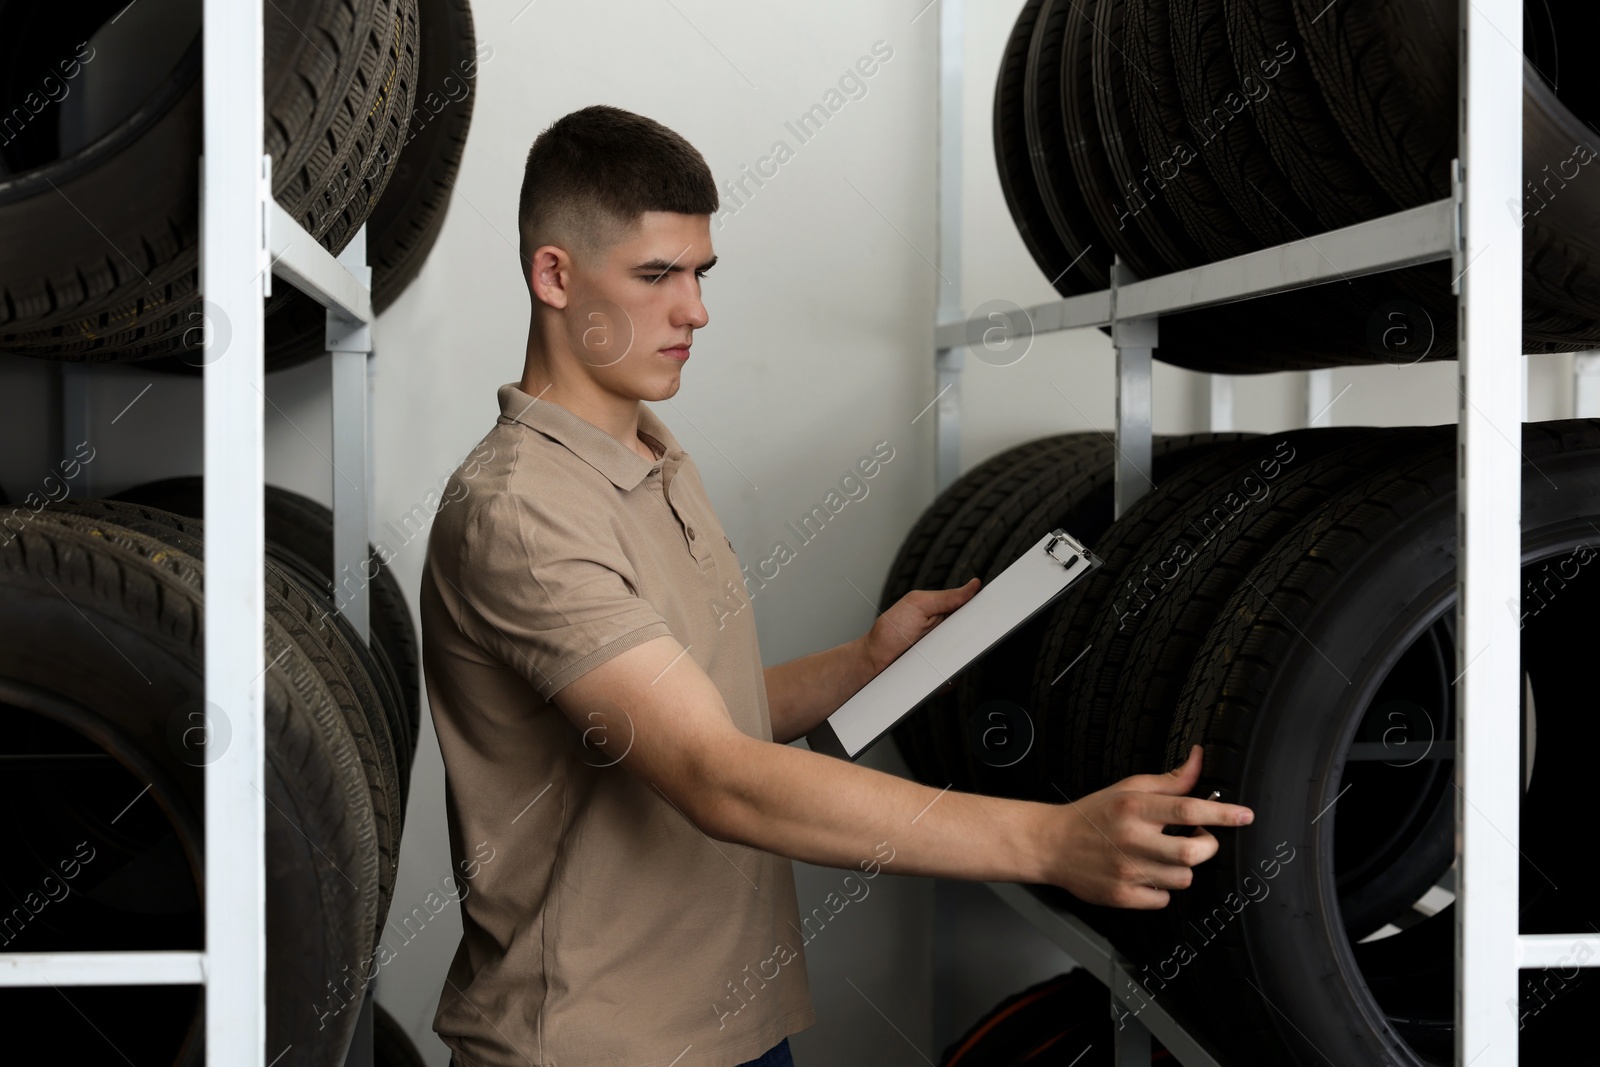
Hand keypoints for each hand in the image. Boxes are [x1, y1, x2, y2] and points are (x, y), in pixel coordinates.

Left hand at [861, 577, 980, 674]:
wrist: (874, 662)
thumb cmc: (890, 631)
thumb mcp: (917, 604)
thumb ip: (947, 596)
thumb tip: (973, 585)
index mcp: (946, 613)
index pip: (974, 611)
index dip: (987, 610)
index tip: (996, 608)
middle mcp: (950, 636)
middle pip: (976, 636)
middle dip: (978, 634)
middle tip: (961, 633)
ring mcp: (948, 657)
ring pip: (969, 658)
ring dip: (963, 656)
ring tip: (940, 652)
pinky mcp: (944, 677)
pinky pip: (957, 677)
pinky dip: (951, 675)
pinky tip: (938, 670)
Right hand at [1040, 745, 1253, 908]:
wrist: (1052, 844)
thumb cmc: (1093, 814)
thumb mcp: (1129, 788)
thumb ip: (1170, 780)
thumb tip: (1199, 759)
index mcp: (1134, 807)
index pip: (1188, 809)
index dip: (1222, 813)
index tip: (1245, 815)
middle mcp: (1131, 839)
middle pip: (1193, 853)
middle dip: (1207, 847)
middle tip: (1198, 840)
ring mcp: (1126, 870)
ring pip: (1183, 879)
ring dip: (1183, 868)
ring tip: (1165, 857)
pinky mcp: (1122, 896)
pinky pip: (1163, 899)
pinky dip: (1162, 889)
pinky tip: (1147, 874)